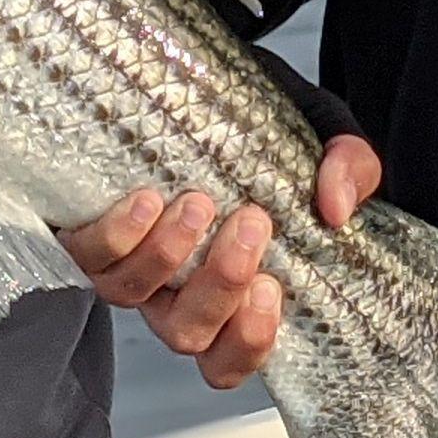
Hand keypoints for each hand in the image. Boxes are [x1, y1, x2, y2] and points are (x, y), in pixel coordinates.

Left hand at [56, 131, 375, 388]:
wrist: (202, 79)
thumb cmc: (264, 129)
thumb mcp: (324, 137)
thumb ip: (350, 168)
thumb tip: (337, 208)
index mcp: (234, 289)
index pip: (231, 358)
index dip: (247, 342)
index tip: (271, 287)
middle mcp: (175, 290)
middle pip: (186, 334)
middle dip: (220, 286)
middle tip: (251, 224)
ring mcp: (129, 263)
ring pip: (132, 297)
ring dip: (167, 256)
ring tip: (198, 203)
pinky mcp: (87, 231)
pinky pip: (87, 257)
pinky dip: (115, 236)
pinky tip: (146, 201)